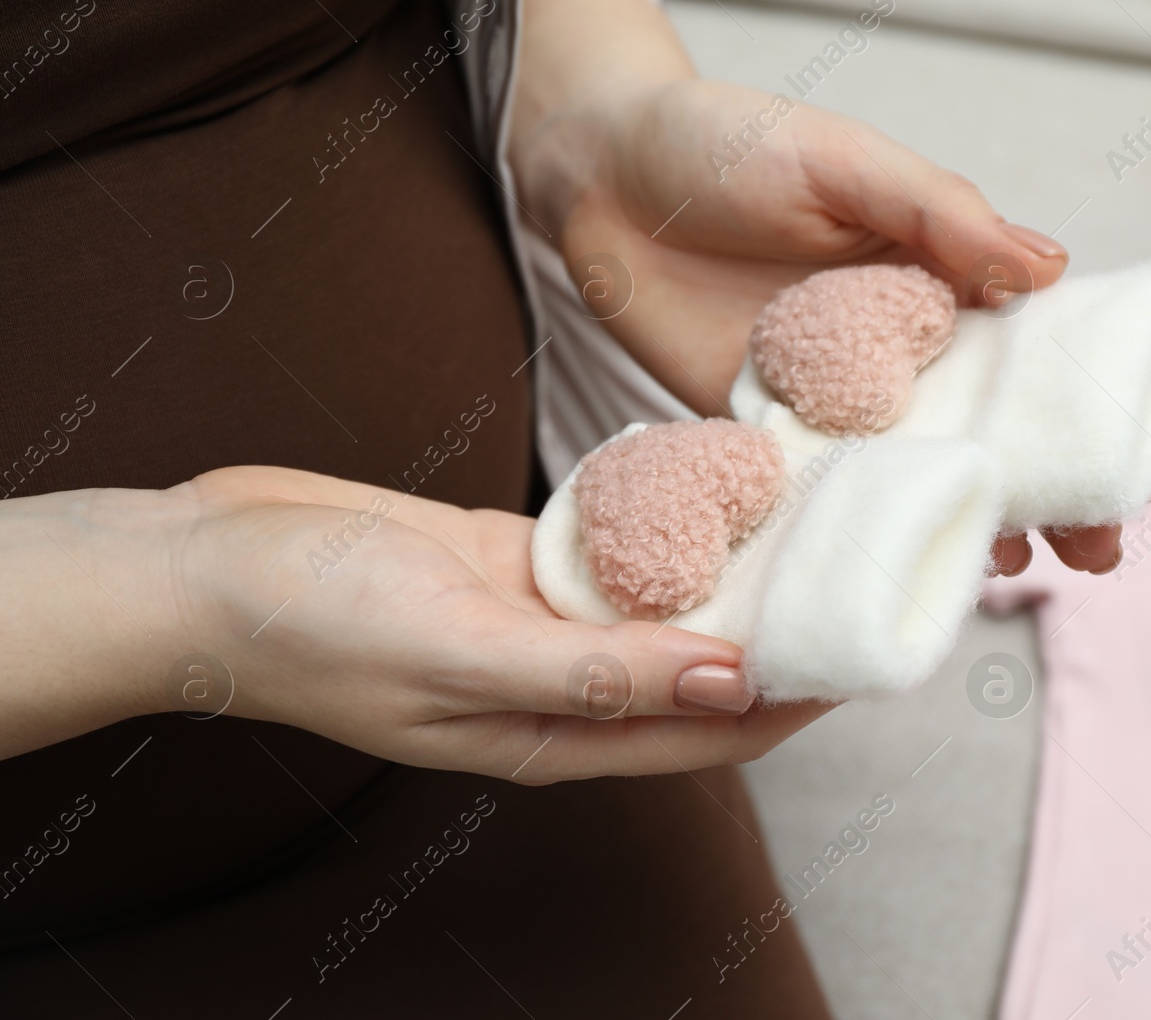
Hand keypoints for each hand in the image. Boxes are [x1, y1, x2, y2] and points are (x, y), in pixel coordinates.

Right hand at [156, 466, 830, 781]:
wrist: (206, 564)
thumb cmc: (314, 621)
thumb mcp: (461, 650)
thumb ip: (595, 675)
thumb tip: (730, 680)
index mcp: (557, 734)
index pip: (715, 731)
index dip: (799, 698)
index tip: (874, 649)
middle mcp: (563, 686)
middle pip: (706, 667)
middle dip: (785, 630)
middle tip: (866, 566)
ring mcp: (540, 623)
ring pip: (667, 603)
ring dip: (735, 572)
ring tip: (815, 520)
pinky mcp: (515, 562)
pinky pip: (617, 549)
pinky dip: (668, 525)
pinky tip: (719, 485)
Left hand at [509, 0, 1122, 575]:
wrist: (600, 176)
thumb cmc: (727, 142)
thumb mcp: (844, 161)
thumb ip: (939, 214)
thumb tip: (1052, 270)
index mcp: (937, 279)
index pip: (1033, 357)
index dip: (1085, 414)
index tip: (1133, 470)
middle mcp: (896, 351)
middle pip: (988, 434)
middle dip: (1047, 495)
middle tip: (1094, 555)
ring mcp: (831, 401)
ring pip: (914, 479)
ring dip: (961, 528)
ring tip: (1006, 574)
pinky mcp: (761, 434)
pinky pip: (818, 494)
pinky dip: (855, 538)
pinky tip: (888, 576)